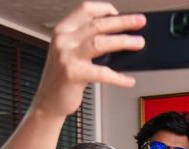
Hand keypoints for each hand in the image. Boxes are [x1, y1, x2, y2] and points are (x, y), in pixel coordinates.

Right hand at [32, 2, 144, 118]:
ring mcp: (67, 56)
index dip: (104, 8)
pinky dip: (119, 78)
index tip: (120, 12)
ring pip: (100, 43)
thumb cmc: (63, 77)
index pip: (85, 10)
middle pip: (97, 24)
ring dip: (123, 42)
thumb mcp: (71, 52)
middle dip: (122, 22)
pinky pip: (101, 73)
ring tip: (139, 43)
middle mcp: (63, 40)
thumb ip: (88, 41)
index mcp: (63, 30)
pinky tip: (129, 80)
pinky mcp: (73, 74)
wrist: (48, 100)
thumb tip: (120, 37)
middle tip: (140, 21)